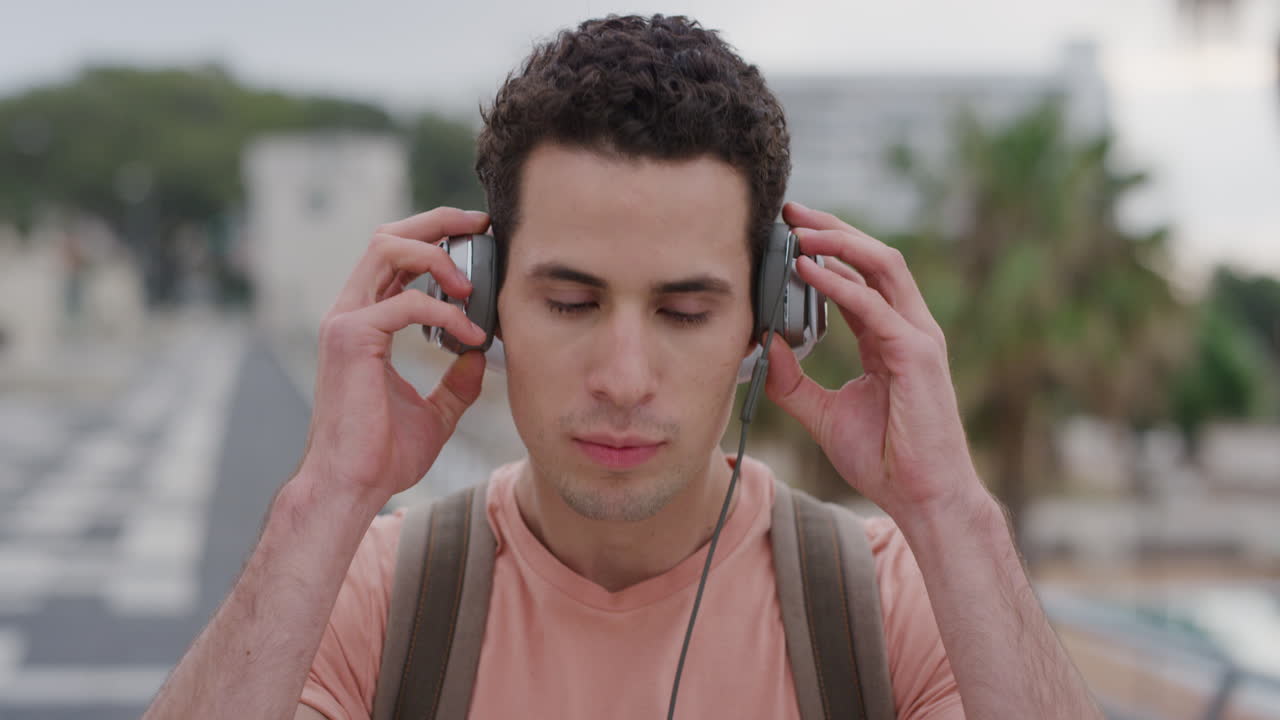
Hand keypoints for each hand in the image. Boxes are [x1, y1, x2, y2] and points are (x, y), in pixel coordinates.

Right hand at [295, 207, 491, 504]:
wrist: (352, 485)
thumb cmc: (382, 455)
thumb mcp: (434, 414)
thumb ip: (455, 383)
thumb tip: (480, 358)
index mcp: (365, 323)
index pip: (394, 257)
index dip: (435, 237)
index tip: (477, 238)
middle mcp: (350, 313)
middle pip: (388, 236)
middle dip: (438, 222)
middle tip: (482, 227)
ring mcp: (345, 322)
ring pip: (387, 249)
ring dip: (437, 255)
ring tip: (473, 285)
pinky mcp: (351, 339)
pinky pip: (406, 303)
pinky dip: (446, 313)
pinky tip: (470, 336)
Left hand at [764, 202, 985, 522]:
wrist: (921, 497)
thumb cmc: (885, 458)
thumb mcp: (823, 414)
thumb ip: (792, 380)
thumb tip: (763, 345)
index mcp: (889, 338)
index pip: (859, 277)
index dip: (827, 250)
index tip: (787, 232)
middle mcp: (908, 328)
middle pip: (874, 258)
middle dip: (832, 229)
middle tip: (790, 211)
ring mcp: (919, 337)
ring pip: (883, 266)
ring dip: (839, 242)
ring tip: (798, 229)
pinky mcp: (918, 354)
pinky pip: (875, 306)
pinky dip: (840, 284)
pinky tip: (809, 271)